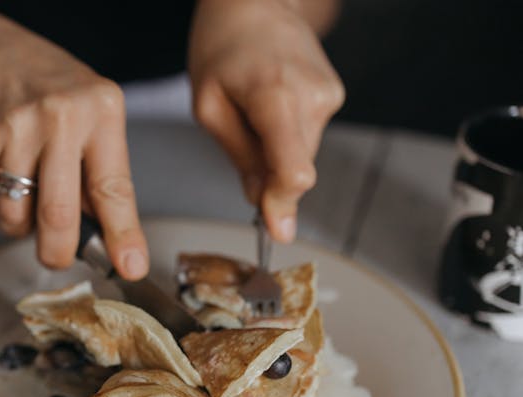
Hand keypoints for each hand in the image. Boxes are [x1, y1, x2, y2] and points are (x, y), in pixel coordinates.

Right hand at [0, 18, 148, 278]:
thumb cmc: (44, 86)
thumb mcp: (88, 112)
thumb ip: (96, 168)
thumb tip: (101, 235)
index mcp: (102, 110)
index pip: (114, 187)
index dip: (122, 234)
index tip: (130, 267)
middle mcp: (63, 115)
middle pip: (60, 214)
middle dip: (58, 251)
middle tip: (56, 257)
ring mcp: (18, 125)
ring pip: (17, 214)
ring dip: (18, 224)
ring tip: (22, 197)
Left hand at [188, 0, 344, 241]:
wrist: (255, 2)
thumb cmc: (222, 48)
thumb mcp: (209, 107)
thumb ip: (239, 158)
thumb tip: (262, 204)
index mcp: (277, 97)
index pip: (295, 170)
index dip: (284, 204)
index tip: (275, 228)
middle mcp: (313, 97)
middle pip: (297, 170)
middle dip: (269, 177)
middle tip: (240, 145)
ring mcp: (328, 96)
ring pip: (302, 155)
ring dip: (275, 154)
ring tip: (252, 115)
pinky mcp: (333, 96)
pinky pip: (307, 137)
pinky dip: (285, 137)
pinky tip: (268, 109)